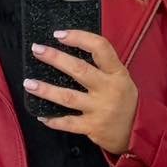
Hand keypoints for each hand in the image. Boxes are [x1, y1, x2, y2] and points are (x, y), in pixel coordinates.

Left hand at [24, 31, 137, 155]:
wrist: (138, 132)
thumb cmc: (124, 100)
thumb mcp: (121, 78)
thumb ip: (102, 66)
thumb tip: (72, 48)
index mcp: (117, 73)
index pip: (100, 48)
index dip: (79, 38)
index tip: (59, 34)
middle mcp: (108, 89)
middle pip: (79, 70)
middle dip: (56, 58)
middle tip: (37, 50)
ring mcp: (99, 109)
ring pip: (68, 97)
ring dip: (46, 90)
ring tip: (29, 83)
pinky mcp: (92, 127)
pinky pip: (68, 123)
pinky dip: (53, 120)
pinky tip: (41, 115)